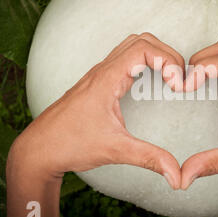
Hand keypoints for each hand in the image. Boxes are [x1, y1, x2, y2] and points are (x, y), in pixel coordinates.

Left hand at [8, 33, 184, 188]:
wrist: (38, 149)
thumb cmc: (69, 145)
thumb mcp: (115, 150)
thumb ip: (149, 159)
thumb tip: (177, 176)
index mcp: (107, 79)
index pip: (143, 48)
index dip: (168, 60)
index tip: (177, 84)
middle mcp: (102, 70)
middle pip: (141, 40)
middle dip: (167, 54)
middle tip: (179, 79)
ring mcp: (99, 74)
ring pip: (132, 45)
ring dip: (155, 54)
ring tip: (169, 77)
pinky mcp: (98, 82)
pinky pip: (124, 59)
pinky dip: (144, 62)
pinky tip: (150, 82)